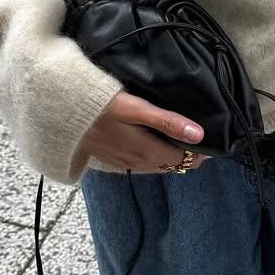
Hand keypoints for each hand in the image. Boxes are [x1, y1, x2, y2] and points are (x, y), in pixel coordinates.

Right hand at [80, 89, 211, 172]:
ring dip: (170, 159)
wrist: (63, 116)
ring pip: (156, 167)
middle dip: (187, 158)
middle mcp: (137, 162)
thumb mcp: (136, 109)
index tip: (210, 145)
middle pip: (170, 166)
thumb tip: (198, 135)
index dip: (198, 154)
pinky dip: (154, 159)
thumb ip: (167, 122)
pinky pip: (141, 165)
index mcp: (147, 151)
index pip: (182, 160)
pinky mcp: (114, 160)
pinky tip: (154, 147)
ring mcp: (124, 163)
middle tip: (199, 144)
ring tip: (182, 146)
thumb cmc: (101, 107)